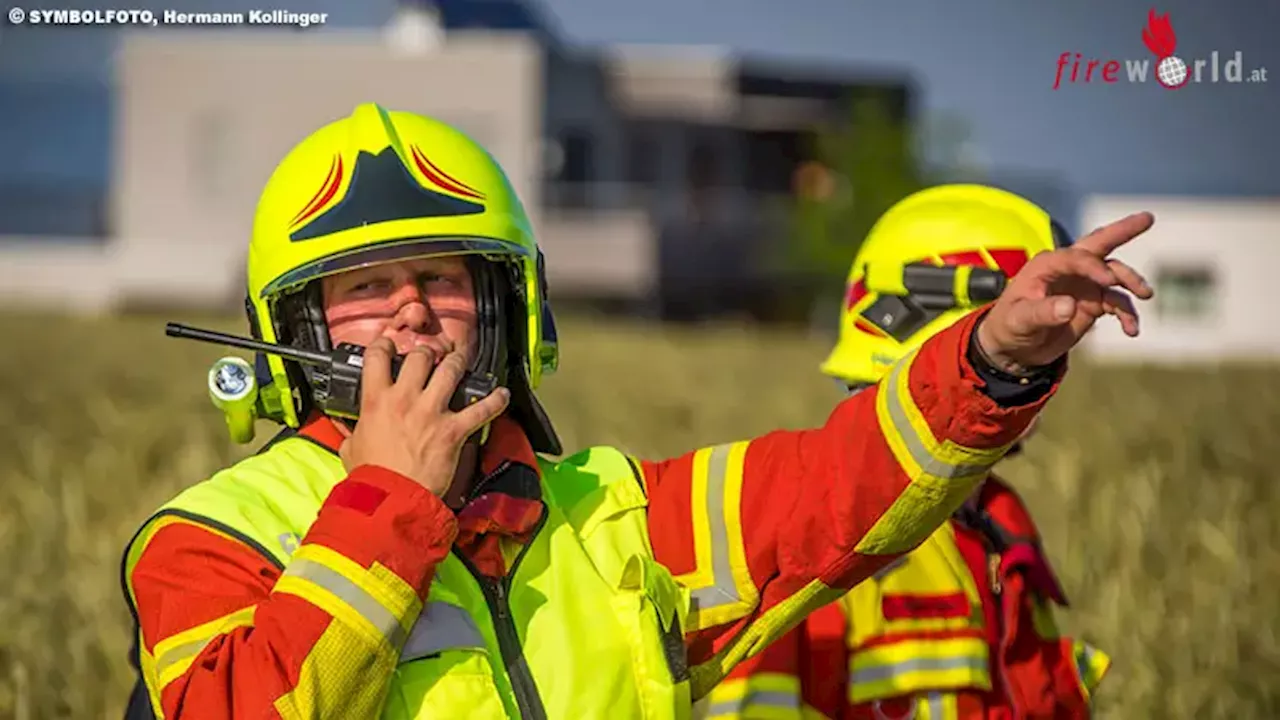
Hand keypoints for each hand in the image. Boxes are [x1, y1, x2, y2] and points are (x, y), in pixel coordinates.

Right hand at [338, 338, 509, 495]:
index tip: (391, 344)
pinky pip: (481, 409)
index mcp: (376, 401)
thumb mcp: (351, 449)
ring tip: (461, 360)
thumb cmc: (372, 478)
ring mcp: (431, 412)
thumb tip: (350, 434)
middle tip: (433, 353)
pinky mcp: (453, 430)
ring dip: (458, 362)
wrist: (392, 500)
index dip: (385, 345)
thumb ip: (353, 434)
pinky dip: (496, 400)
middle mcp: (404, 399)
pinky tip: (502, 394)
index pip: (378, 357)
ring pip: (451, 370)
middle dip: (429, 351)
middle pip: (421, 356)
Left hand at [976, 212, 1155, 372]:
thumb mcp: (1019, 320)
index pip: (1075, 257)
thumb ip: (1042, 312)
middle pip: (1098, 244)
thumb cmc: (1009, 326)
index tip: (1108, 281)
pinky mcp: (1094, 303)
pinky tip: (1131, 330)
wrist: (1015, 348)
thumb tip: (1069, 306)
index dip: (1093, 266)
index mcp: (1046, 265)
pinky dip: (1128, 314)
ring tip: (1145, 295)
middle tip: (1147, 218)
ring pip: (1115, 274)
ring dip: (1132, 282)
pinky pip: (1118, 303)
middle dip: (1123, 230)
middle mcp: (1068, 269)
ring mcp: (1083, 284)